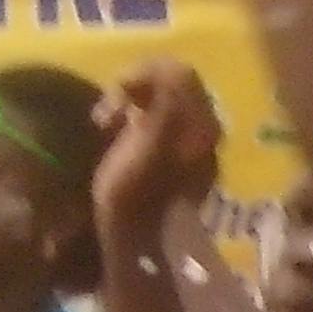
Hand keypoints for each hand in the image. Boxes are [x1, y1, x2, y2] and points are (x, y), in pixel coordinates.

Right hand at [94, 61, 223, 235]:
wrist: (141, 244)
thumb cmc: (134, 192)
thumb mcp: (146, 139)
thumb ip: (164, 98)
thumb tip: (172, 66)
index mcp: (200, 123)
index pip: (177, 71)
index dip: (140, 73)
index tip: (114, 96)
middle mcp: (206, 132)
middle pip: (171, 86)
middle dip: (133, 91)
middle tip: (106, 117)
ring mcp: (196, 150)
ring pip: (163, 106)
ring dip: (131, 108)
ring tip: (107, 128)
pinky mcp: (182, 165)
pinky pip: (161, 127)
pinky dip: (137, 126)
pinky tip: (118, 143)